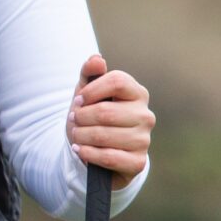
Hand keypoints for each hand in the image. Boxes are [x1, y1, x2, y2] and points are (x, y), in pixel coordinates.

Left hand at [68, 54, 153, 180]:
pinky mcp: (138, 162)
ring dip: (81, 136)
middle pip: (106, 111)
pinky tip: (80, 150)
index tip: (79, 100)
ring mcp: (144, 140)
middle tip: (74, 120)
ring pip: (104, 135)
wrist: (93, 150)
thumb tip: (97, 59)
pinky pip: (110, 157)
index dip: (91, 90)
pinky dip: (89, 153)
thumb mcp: (85, 94)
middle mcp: (145, 115)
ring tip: (76, 136)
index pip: (117, 81)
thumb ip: (89, 74)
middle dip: (81, 117)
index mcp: (137, 93)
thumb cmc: (91, 118)